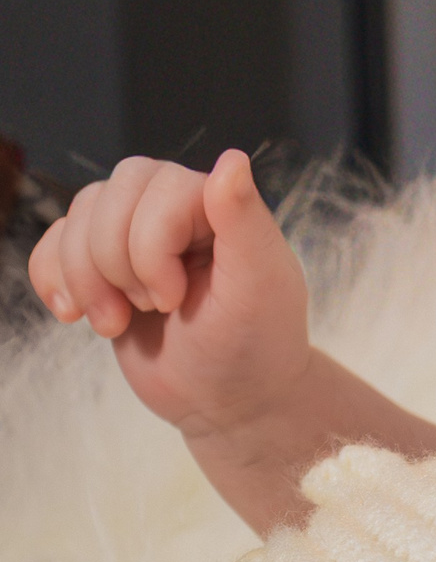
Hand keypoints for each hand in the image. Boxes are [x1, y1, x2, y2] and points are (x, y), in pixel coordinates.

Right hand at [27, 150, 313, 440]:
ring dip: (86, 281)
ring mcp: (134, 237)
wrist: (225, 402)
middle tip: (156, 308)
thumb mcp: (259, 288)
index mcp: (217, 205)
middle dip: (116, 264)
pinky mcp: (102, 267)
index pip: (154, 187)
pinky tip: (76, 315)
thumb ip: (245, 221)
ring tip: (120, 322)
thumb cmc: (254, 345)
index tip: (176, 298)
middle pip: (105, 198)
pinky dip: (54, 280)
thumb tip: (232, 159)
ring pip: (75, 221)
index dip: (149, 247)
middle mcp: (174, 210)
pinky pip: (51, 246)